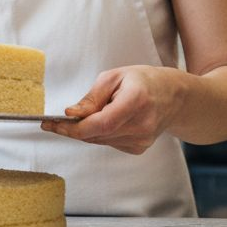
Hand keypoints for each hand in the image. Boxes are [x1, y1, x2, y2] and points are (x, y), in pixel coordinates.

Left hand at [41, 66, 188, 154]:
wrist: (174, 96)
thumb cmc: (143, 81)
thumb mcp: (114, 77)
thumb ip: (92, 97)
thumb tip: (71, 114)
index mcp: (136, 101)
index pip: (100, 123)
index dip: (73, 127)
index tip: (51, 124)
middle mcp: (142, 124)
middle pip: (96, 134)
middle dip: (72, 129)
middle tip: (55, 121)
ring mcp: (142, 140)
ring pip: (99, 140)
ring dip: (85, 131)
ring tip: (83, 116)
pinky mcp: (139, 148)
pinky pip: (108, 143)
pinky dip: (99, 134)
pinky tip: (105, 120)